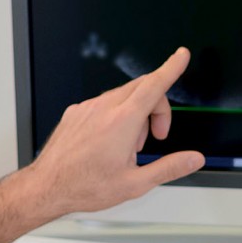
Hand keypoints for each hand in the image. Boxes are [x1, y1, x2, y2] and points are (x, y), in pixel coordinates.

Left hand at [14, 48, 206, 219]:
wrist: (47, 187)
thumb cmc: (86, 186)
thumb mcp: (136, 184)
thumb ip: (169, 168)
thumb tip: (194, 159)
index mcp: (122, 122)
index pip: (154, 85)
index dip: (171, 68)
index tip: (181, 56)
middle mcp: (104, 108)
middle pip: (142, 88)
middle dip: (157, 107)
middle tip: (158, 136)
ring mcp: (87, 108)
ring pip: (122, 96)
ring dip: (135, 115)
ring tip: (129, 147)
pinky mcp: (76, 112)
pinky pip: (103, 103)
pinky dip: (115, 116)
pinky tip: (110, 142)